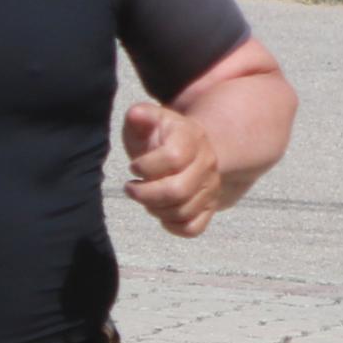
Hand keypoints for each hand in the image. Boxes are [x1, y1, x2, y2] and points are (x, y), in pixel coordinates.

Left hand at [122, 97, 229, 235]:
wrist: (183, 148)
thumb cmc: (157, 135)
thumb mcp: (146, 119)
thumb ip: (140, 115)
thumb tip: (136, 114)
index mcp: (192, 138)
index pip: (174, 158)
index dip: (147, 166)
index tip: (133, 165)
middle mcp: (207, 163)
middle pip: (178, 191)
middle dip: (146, 194)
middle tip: (131, 187)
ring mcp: (211, 187)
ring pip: (182, 211)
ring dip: (155, 209)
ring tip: (144, 196)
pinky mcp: (209, 207)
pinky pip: (193, 228)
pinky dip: (172, 226)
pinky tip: (160, 211)